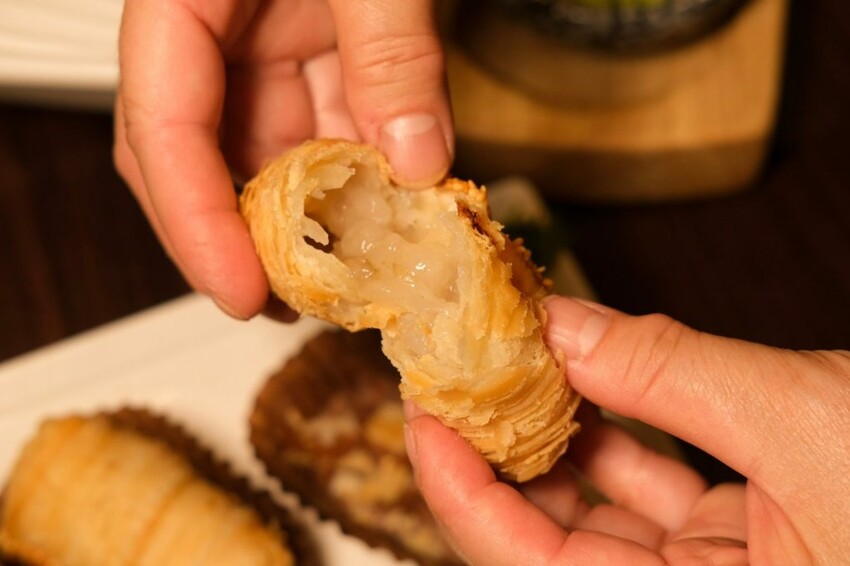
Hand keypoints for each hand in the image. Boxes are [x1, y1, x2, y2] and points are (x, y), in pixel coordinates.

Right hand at [113, 0, 452, 318]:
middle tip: (294, 304)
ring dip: (312, 220)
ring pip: (269, 156)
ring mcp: (261, 48)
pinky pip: (321, 130)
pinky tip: (388, 212)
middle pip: (199, 160)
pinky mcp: (309, 53)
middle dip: (244, 242)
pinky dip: (354, 178)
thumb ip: (393, 49)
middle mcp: (211, 34)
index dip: (195, 221)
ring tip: (355, 275)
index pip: (162, 123)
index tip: (242, 293)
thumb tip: (415, 162)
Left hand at [404, 296, 849, 564]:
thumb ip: (672, 372)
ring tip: (518, 355)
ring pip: (608, 506)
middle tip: (460, 368)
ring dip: (561, 427)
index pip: (526, 563)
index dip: (459, 489)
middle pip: (555, 535)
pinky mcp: (758, 535)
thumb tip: (562, 321)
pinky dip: (625, 423)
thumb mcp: (807, 419)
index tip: (421, 409)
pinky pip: (665, 483)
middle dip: (502, 449)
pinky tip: (591, 369)